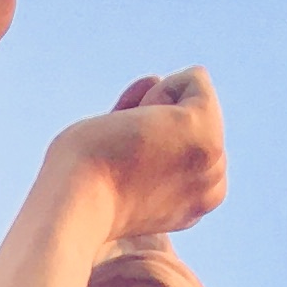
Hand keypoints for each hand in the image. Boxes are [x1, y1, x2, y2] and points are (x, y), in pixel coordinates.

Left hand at [48, 69, 227, 246]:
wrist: (73, 207)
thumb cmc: (79, 187)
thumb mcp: (119, 163)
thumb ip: (144, 135)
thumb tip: (154, 81)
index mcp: (193, 205)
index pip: (180, 140)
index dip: (145, 135)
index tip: (120, 165)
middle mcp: (212, 188)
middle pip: (188, 117)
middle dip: (152, 120)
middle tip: (119, 157)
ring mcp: (214, 161)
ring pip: (192, 99)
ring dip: (152, 108)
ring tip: (125, 147)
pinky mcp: (207, 133)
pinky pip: (194, 79)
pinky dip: (159, 89)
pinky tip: (136, 126)